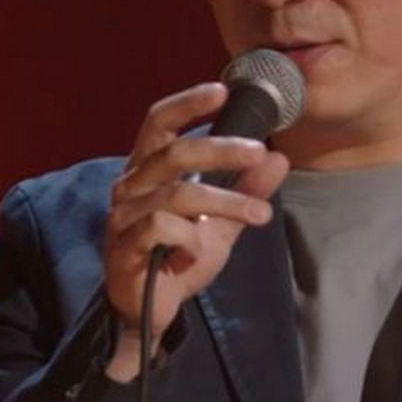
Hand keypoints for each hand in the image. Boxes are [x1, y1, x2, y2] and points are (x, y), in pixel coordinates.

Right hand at [103, 82, 290, 380]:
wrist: (150, 311)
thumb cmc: (178, 257)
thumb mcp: (221, 223)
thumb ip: (245, 191)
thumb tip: (278, 158)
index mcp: (148, 170)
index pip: (159, 122)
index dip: (187, 103)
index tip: (222, 90)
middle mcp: (130, 185)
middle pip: (175, 151)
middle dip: (222, 149)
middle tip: (259, 153)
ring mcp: (123, 215)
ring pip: (178, 193)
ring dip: (225, 202)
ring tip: (260, 215)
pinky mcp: (123, 246)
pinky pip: (161, 228)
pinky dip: (190, 239)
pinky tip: (198, 254)